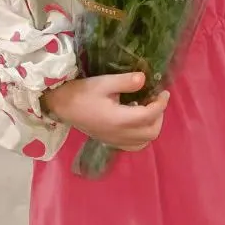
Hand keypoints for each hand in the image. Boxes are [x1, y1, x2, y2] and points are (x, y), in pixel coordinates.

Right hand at [42, 72, 169, 151]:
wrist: (60, 106)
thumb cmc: (81, 92)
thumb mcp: (103, 82)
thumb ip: (125, 81)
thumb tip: (145, 79)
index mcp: (119, 120)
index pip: (149, 115)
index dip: (161, 104)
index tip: (163, 91)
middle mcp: (119, 134)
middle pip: (151, 132)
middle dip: (159, 116)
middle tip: (157, 99)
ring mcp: (114, 141)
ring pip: (144, 142)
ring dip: (152, 126)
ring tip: (148, 109)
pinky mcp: (109, 141)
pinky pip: (133, 145)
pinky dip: (142, 135)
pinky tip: (136, 120)